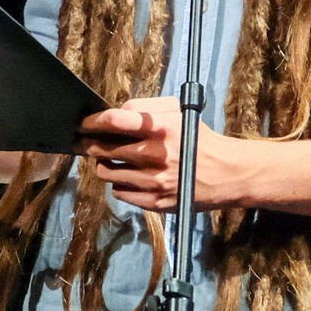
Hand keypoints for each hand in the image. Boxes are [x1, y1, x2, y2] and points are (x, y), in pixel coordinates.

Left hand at [76, 96, 247, 212]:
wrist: (225, 174)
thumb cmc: (198, 139)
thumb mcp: (178, 112)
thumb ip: (146, 108)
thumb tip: (115, 114)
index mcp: (161, 128)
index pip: (114, 121)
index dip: (93, 122)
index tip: (85, 124)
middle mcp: (155, 155)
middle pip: (104, 149)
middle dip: (93, 145)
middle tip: (91, 143)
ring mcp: (154, 181)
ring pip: (107, 173)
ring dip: (104, 165)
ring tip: (110, 160)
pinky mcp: (155, 202)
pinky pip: (119, 192)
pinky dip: (119, 184)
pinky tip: (129, 177)